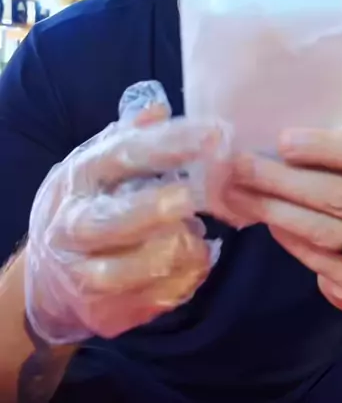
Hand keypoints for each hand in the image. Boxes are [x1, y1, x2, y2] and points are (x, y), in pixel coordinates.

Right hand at [25, 104, 222, 343]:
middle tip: (195, 197)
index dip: (169, 145)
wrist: (48, 276)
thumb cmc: (86, 204)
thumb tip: (159, 108)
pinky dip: (183, 282)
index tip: (213, 136)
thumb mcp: (97, 163)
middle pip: (112, 221)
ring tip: (199, 236)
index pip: (122, 156)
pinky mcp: (103, 314)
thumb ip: (130, 136)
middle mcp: (73, 227)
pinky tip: (196, 264)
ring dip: (176, 251)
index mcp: (78, 179)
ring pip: (131, 270)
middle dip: (155, 209)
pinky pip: (152, 301)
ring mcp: (83, 275)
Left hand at [220, 94, 341, 318]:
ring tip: (239, 192)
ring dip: (275, 209)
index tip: (282, 141)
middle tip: (243, 166)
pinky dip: (286, 237)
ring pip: (324, 229)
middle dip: (285, 179)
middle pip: (341, 195)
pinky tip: (264, 220)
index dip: (325, 147)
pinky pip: (316, 258)